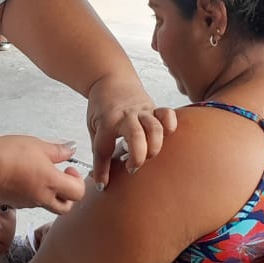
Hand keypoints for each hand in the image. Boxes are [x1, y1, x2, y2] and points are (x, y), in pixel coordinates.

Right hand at [0, 136, 85, 213]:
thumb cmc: (10, 154)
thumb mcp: (39, 145)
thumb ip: (58, 150)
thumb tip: (70, 150)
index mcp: (52, 183)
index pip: (78, 193)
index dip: (78, 181)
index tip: (69, 169)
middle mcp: (42, 198)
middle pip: (66, 207)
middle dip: (68, 195)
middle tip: (60, 177)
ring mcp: (27, 203)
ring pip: (47, 205)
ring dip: (49, 193)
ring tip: (39, 174)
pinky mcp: (14, 203)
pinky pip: (29, 202)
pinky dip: (32, 193)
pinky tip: (23, 177)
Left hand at [85, 74, 177, 188]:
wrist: (109, 78)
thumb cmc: (101, 106)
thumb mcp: (93, 126)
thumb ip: (100, 148)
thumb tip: (100, 178)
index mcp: (106, 121)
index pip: (103, 149)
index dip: (102, 170)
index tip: (103, 184)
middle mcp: (125, 116)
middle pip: (136, 136)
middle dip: (137, 156)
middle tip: (132, 168)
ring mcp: (142, 111)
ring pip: (155, 128)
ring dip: (155, 146)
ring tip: (149, 156)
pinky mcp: (153, 107)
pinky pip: (167, 115)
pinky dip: (170, 126)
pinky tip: (166, 136)